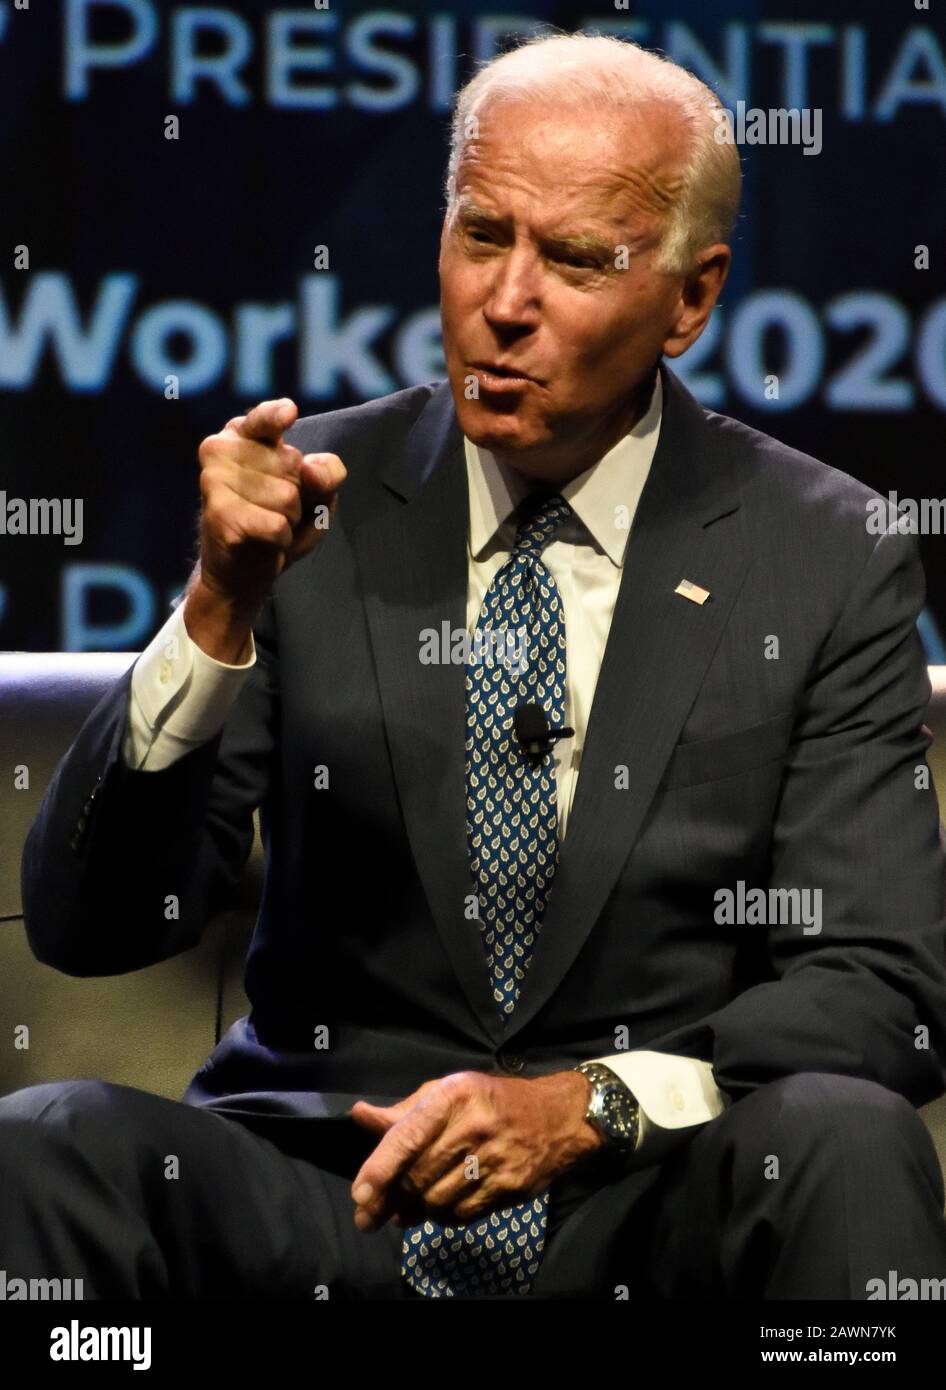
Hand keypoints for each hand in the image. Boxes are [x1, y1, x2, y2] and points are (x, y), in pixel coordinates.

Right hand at [185, 398, 345, 657]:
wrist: (242, 570)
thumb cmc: (277, 522)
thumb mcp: (316, 496)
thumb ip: (327, 475)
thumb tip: (311, 470)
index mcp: (243, 434)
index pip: (265, 419)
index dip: (276, 416)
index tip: (290, 413)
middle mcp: (222, 449)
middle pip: (293, 465)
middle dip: (299, 495)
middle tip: (276, 510)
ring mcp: (215, 479)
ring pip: (288, 497)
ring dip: (289, 520)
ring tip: (268, 526)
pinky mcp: (218, 513)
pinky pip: (277, 525)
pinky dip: (282, 539)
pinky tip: (263, 541)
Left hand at [348, 1069, 602, 1231]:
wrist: (559, 1116)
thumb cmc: (493, 1100)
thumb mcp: (450, 1091)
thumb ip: (405, 1111)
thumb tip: (361, 1116)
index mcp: (455, 1095)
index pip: (408, 1136)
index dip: (380, 1168)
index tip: (359, 1194)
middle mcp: (474, 1126)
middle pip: (419, 1175)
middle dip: (391, 1198)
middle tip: (371, 1214)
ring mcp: (495, 1159)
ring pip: (438, 1199)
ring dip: (415, 1211)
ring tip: (403, 1212)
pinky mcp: (510, 1187)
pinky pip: (463, 1213)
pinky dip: (443, 1217)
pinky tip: (437, 1210)